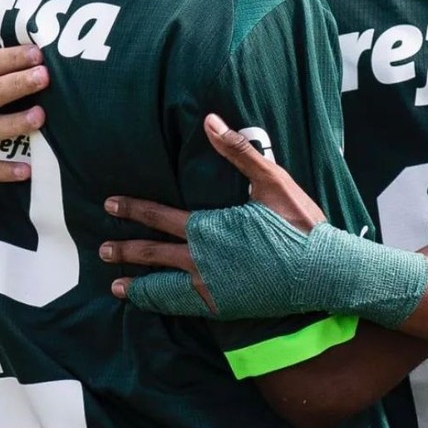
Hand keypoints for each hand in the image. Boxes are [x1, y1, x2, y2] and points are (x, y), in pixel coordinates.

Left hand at [101, 113, 326, 298]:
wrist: (324, 271)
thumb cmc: (300, 224)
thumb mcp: (272, 180)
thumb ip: (238, 152)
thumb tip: (210, 121)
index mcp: (208, 228)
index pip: (158, 216)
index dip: (132, 208)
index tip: (110, 204)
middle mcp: (201, 261)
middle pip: (151, 254)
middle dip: (124, 249)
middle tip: (103, 248)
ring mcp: (211, 288)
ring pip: (161, 288)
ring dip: (136, 284)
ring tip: (116, 285)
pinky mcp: (224, 307)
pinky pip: (183, 307)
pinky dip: (162, 305)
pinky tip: (155, 305)